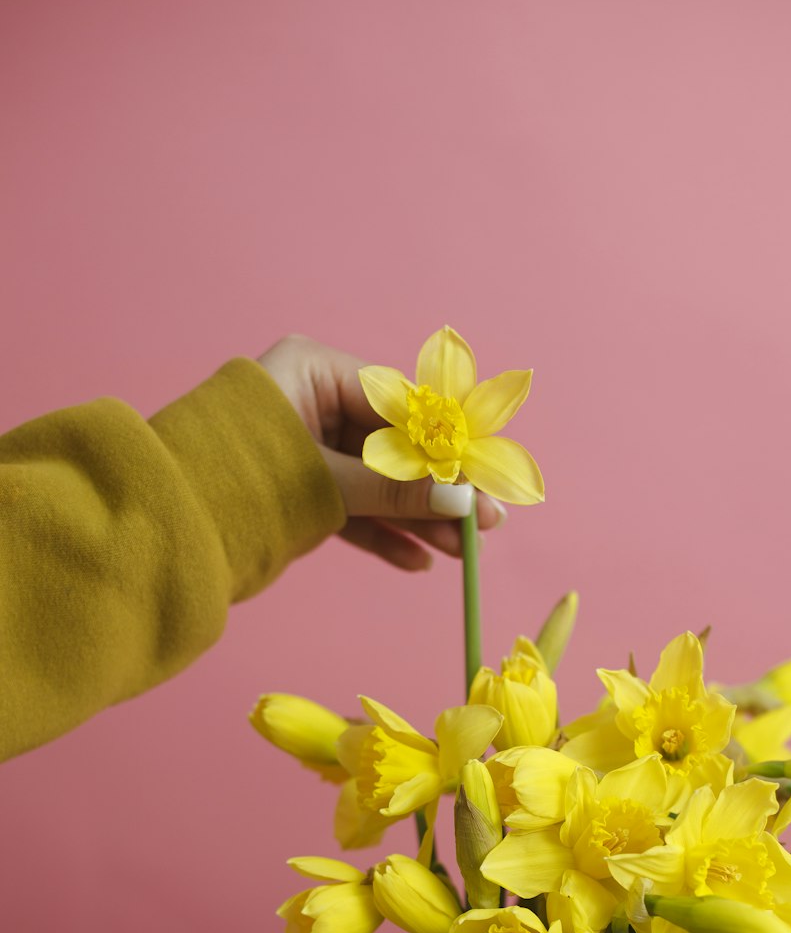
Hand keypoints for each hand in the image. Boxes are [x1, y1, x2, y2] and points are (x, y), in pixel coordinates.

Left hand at [257, 335, 505, 570]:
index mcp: (312, 371)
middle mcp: (310, 401)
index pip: (399, 404)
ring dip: (417, 519)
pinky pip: (349, 508)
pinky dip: (380, 534)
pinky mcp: (293, 489)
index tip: (483, 480)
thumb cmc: (236, 483)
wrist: (162, 530)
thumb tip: (465, 500)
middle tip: (486, 525)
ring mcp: (303, 447)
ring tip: (460, 553)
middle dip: (438, 491)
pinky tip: (418, 561)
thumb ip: (397, 490)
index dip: (447, 446)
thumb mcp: (327, 485)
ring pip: (375, 483)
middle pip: (393, 446)